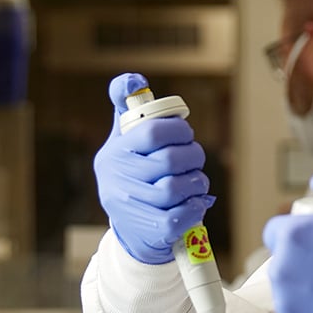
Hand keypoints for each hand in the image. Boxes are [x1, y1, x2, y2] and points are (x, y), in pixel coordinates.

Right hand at [92, 72, 214, 264]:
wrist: (133, 231)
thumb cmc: (134, 177)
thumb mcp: (125, 142)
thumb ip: (129, 110)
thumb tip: (131, 80)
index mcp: (114, 152)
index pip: (151, 132)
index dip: (177, 130)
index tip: (186, 134)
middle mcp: (117, 178)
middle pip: (169, 160)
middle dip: (192, 157)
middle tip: (195, 160)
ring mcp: (130, 206)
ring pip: (175, 188)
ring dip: (196, 183)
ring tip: (197, 182)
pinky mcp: (148, 230)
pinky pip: (178, 217)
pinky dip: (195, 208)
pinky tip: (196, 203)